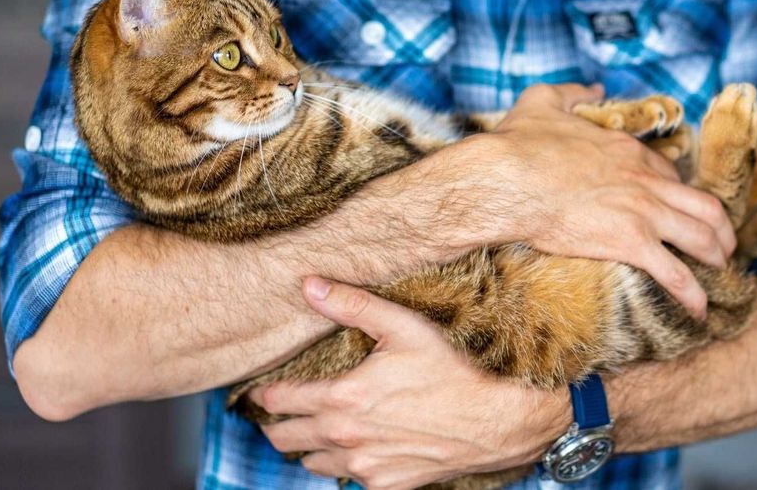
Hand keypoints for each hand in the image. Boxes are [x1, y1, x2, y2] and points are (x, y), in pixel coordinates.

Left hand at [254, 278, 568, 489]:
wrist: (496, 421)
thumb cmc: (452, 370)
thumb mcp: (403, 327)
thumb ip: (352, 306)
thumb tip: (308, 286)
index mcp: (343, 398)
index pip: (280, 400)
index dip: (264, 394)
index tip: (260, 389)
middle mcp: (346, 439)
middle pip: (284, 439)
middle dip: (276, 423)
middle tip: (279, 411)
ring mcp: (364, 468)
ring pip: (311, 463)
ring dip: (307, 446)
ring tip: (314, 428)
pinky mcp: (385, 486)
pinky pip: (347, 480)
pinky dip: (343, 465)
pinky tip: (356, 446)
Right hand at [463, 83, 733, 318]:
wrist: (505, 181)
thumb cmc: (517, 145)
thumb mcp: (543, 101)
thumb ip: (573, 92)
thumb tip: (594, 87)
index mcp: (628, 151)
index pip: (671, 174)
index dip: (680, 194)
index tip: (679, 209)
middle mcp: (645, 180)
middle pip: (704, 205)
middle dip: (721, 229)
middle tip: (722, 246)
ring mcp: (642, 212)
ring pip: (702, 237)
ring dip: (717, 258)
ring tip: (720, 275)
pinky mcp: (630, 243)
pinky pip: (676, 273)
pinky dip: (694, 293)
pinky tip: (699, 310)